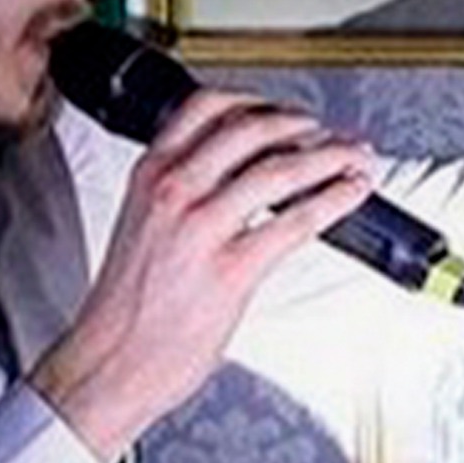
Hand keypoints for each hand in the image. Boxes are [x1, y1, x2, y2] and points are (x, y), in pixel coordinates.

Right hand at [32, 92, 373, 462]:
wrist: (108, 361)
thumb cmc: (125, 309)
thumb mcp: (142, 227)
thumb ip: (182, 197)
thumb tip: (236, 184)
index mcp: (149, 174)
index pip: (207, 107)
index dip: (258, 101)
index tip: (287, 112)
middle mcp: (173, 190)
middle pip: (253, 129)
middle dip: (307, 126)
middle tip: (334, 135)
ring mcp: (202, 227)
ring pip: (281, 169)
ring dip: (331, 157)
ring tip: (355, 159)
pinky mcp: (231, 269)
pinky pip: (295, 221)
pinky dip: (334, 200)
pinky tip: (350, 195)